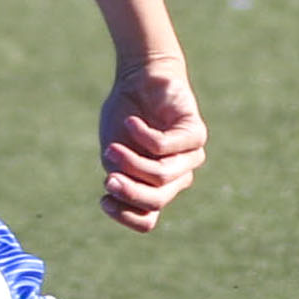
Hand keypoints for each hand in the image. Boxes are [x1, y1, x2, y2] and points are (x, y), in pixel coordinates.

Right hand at [96, 61, 205, 231]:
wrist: (139, 79)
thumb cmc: (124, 117)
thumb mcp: (113, 152)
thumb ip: (119, 176)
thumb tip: (121, 192)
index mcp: (156, 187)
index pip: (147, 219)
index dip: (125, 216)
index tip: (103, 199)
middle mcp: (177, 177)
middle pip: (155, 201)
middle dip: (129, 192)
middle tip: (108, 179)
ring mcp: (190, 157)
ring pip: (161, 176)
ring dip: (132, 163)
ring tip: (113, 148)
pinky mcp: (195, 134)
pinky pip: (165, 147)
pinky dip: (142, 136)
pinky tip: (132, 122)